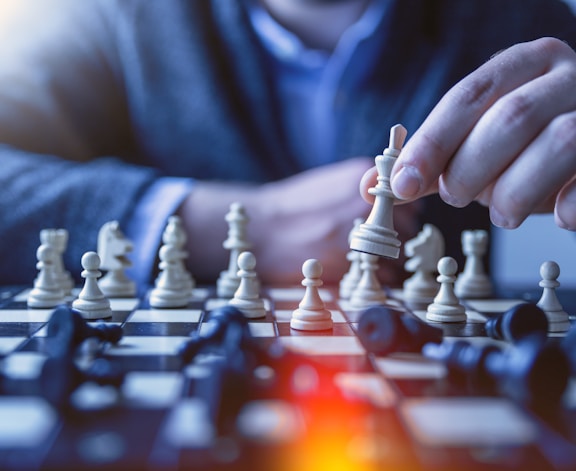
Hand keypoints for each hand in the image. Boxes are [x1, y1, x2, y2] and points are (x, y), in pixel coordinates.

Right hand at [179, 157, 417, 285]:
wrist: (261, 229)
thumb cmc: (293, 208)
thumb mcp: (330, 183)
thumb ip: (363, 190)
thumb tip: (392, 203)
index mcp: (362, 178)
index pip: (409, 199)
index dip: (401, 215)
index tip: (389, 224)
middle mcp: (366, 203)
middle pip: (408, 227)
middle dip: (395, 239)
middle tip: (373, 245)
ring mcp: (360, 232)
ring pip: (399, 254)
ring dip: (388, 261)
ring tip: (363, 260)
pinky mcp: (350, 261)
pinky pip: (385, 275)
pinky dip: (379, 279)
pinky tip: (357, 272)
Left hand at [365, 38, 575, 229]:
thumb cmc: (521, 148)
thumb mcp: (472, 146)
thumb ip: (426, 163)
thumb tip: (369, 186)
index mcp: (521, 66)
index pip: (467, 97)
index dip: (431, 143)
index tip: (402, 183)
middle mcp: (564, 78)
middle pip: (510, 118)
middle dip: (471, 168)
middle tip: (457, 195)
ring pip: (558, 143)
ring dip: (514, 192)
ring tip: (502, 213)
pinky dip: (568, 205)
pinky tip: (556, 215)